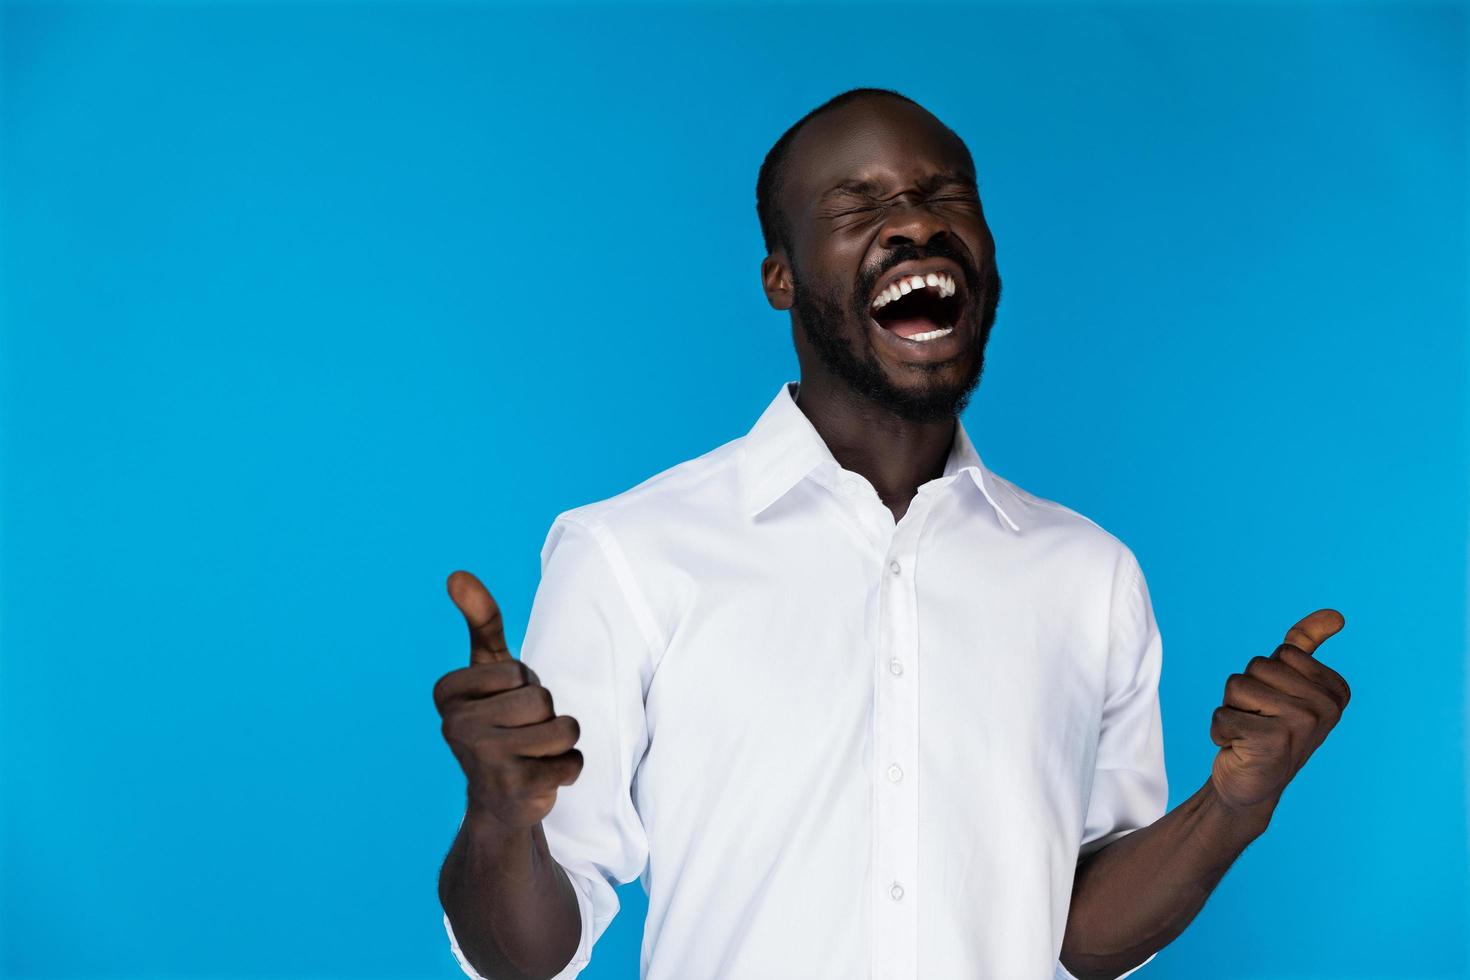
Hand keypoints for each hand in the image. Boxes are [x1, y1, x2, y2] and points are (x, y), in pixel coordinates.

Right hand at [433, 570, 583, 829]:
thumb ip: (481, 621)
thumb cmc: (500, 721)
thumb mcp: (489, 669)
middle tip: (523, 734)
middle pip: (541, 699)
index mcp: (446, 694)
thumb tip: (456, 574)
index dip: (525, 687)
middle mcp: (455, 728)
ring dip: (562, 741)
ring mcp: (483, 762)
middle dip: (546, 715)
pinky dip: (568, 769)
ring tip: (536, 753)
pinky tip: (542, 778)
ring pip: (563, 728)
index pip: (519, 671)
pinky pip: (573, 762)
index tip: (506, 707)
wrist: (500, 799)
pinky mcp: (514, 791)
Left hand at [1209, 609, 1350, 812]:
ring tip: (1250, 734)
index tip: (1279, 706)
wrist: (1251, 786)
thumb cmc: (1269, 730)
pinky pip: (1222, 715)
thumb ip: (1307, 646)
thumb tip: (1336, 614)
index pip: (1284, 652)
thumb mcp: (1289, 684)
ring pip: (1237, 686)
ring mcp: (1301, 725)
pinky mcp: (1271, 742)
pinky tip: (1238, 750)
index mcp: (1336, 691)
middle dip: (1245, 692)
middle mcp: (1325, 708)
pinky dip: (1219, 731)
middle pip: (1257, 666)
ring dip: (1231, 710)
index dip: (1267, 676)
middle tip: (1260, 722)